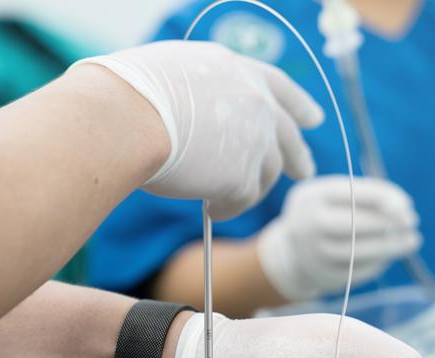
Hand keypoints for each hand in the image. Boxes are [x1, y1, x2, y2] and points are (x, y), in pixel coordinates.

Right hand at [74, 41, 323, 220]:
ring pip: (267, 172)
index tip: (313, 119)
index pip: (279, 87)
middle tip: (305, 170)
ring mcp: (254, 140)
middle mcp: (256, 102)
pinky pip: (243, 200)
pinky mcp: (243, 177)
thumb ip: (203, 92)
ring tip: (223, 198)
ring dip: (250, 187)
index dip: (297, 105)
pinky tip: (212, 210)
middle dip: (297, 154)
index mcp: (237, 70)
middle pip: (287, 135)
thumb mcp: (174, 73)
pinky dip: (228, 207)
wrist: (121, 117)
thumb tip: (202, 118)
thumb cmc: (125, 92)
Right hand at [255, 176, 421, 301]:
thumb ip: (367, 193)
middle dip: (389, 222)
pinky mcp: (324, 276)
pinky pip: (359, 270)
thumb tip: (401, 207)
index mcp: (311, 196)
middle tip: (412, 221)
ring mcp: (314, 254)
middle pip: (356, 223)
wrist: (294, 251)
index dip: (384, 198)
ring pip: (359, 251)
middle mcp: (308, 225)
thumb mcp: (336, 195)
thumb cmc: (326, 214)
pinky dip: (380, 262)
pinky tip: (392, 254)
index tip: (407, 204)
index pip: (353, 193)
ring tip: (413, 240)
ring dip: (392, 245)